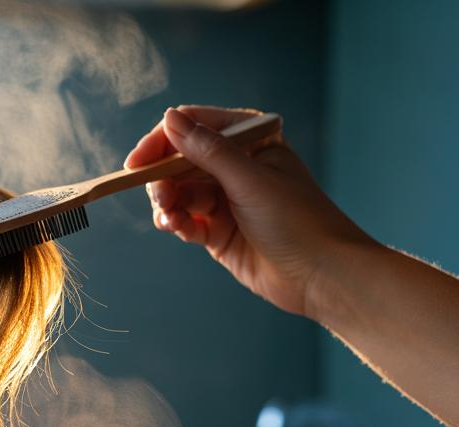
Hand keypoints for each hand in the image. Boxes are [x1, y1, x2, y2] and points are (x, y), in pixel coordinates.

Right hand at [126, 106, 376, 318]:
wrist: (321, 276)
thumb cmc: (298, 220)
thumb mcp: (250, 180)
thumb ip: (207, 151)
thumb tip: (170, 118)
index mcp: (250, 140)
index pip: (194, 126)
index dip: (162, 142)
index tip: (137, 163)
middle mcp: (236, 165)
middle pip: (179, 161)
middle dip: (162, 179)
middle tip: (161, 198)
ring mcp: (226, 199)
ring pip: (179, 192)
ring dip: (167, 204)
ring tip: (170, 219)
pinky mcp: (218, 231)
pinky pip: (186, 219)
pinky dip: (176, 223)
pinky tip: (176, 228)